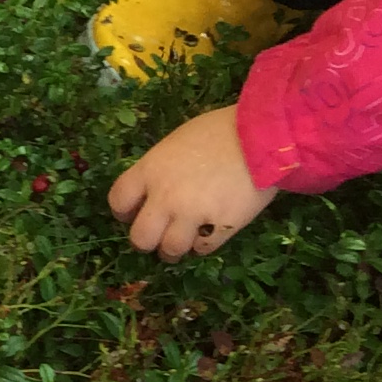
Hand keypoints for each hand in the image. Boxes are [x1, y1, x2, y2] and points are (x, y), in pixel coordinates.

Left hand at [109, 107, 278, 260]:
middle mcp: (165, 197)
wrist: (263, 138)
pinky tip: (208, 234)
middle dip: (146, 240)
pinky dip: (202, 246)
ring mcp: (192, 215)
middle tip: (157, 236)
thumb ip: (161, 169)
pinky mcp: (219, 228)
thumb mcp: (177, 142)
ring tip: (182, 243)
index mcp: (150, 170)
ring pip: (169, 250)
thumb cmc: (221, 131)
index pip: (118, 201)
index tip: (133, 213)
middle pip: (139, 237)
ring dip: (173, 249)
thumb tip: (156, 189)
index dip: (124, 212)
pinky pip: (201, 250)